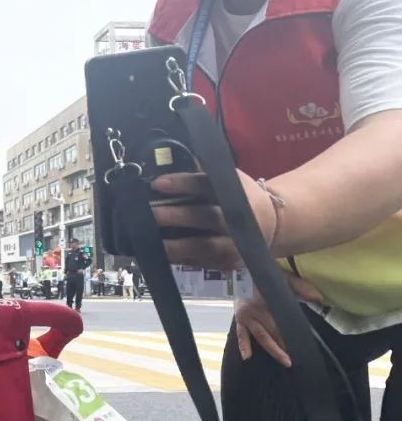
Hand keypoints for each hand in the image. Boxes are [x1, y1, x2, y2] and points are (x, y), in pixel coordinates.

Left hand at [150, 170, 278, 268]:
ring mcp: (235, 243)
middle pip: (204, 216)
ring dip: (175, 245)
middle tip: (148, 214)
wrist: (272, 223)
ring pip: (204, 246)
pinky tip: (161, 255)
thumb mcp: (228, 179)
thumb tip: (170, 158)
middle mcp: (236, 218)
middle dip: (174, 216)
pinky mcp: (230, 261)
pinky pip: (203, 262)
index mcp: (233, 191)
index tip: (157, 184)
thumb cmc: (240, 196)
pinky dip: (181, 259)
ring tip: (149, 241)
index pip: (205, 185)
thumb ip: (203, 172)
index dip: (182, 183)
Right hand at [234, 274, 322, 366]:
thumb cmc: (262, 275)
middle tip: (297, 358)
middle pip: (272, 331)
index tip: (302, 342)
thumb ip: (300, 286)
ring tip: (285, 361)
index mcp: (266, 300)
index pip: (281, 320)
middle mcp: (255, 310)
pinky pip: (240, 334)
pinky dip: (243, 345)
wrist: (237, 269)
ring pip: (260, 336)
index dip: (292, 332)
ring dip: (273, 349)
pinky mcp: (238, 319)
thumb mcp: (282, 276)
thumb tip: (318, 298)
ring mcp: (245, 316)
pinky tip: (247, 357)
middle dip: (285, 345)